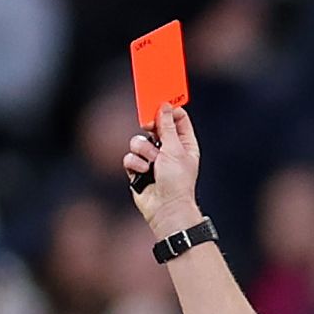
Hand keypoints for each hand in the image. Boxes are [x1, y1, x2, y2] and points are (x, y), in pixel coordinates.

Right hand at [123, 102, 203, 234]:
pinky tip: (144, 174)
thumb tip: (164, 107)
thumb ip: (167, 127)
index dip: (168, 110)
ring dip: (144, 151)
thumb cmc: (177, 182)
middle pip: (155, 126)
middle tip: (148, 126)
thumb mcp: (175, 150)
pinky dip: (135, 165)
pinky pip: (130, 157)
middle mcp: (168, 149)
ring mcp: (152, 159)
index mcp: (184, 143)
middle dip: (150, 127)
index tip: (159, 104)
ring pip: (138, 141)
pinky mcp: (138, 170)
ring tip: (151, 165)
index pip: (178, 118)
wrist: (165, 209)